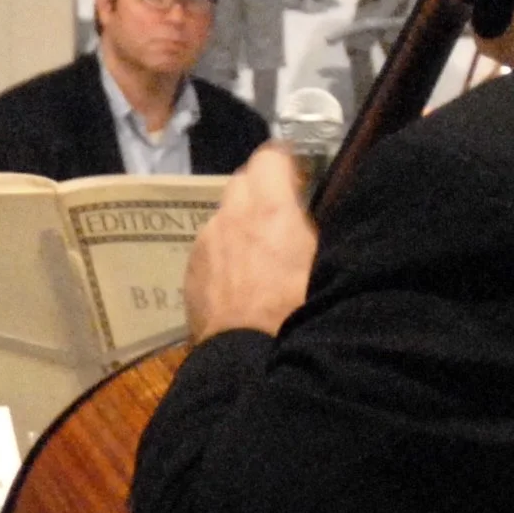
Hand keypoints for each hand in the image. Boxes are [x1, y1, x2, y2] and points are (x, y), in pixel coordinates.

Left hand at [184, 144, 315, 340]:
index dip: (286, 165)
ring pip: (223, 216)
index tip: (297, 181)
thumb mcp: (323, 263)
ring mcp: (205, 241)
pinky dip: (222, 254)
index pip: (271, 156)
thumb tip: (313, 210)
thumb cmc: (295, 310)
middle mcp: (231, 215)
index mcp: (270, 207)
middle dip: (260, 192)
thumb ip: (314, 225)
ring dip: (239, 225)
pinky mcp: (190, 269)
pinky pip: (208, 247)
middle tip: (280, 218)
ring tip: (257, 258)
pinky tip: (237, 283)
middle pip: (242, 181)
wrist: (247, 357)